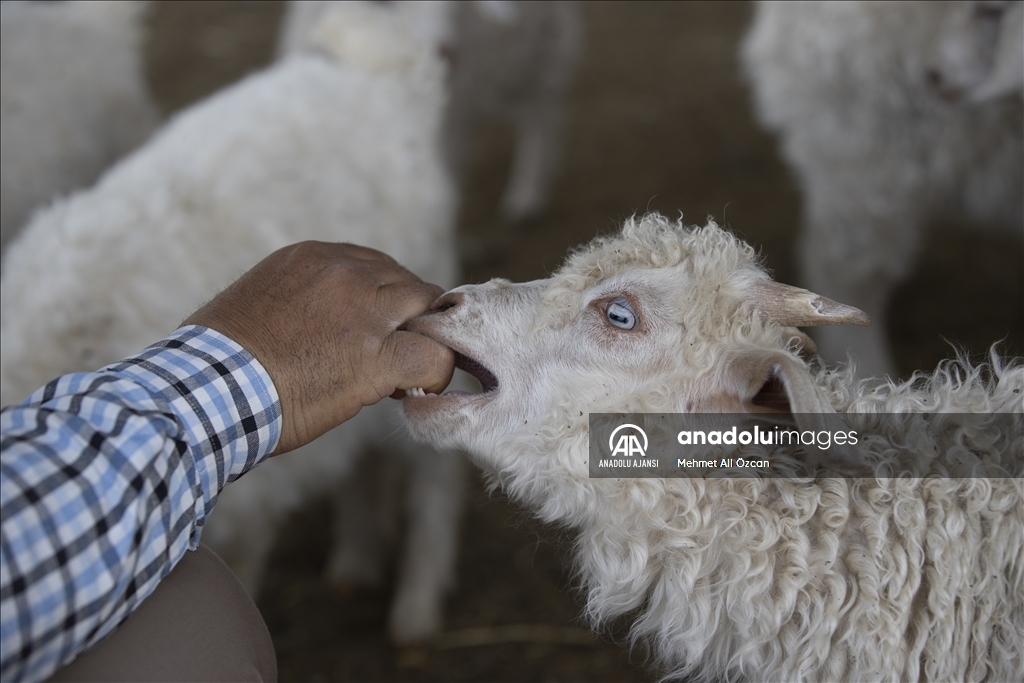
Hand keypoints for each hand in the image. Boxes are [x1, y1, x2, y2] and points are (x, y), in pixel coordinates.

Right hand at [183, 242, 453, 454]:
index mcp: (313, 257)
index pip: (376, 267)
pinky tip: (412, 390)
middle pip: (409, 284)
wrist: (203, 392)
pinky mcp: (376, 356)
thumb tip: (311, 323)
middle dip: (410, 318)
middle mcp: (344, 274)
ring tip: (406, 373)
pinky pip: (433, 356)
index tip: (371, 332)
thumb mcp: (256, 301)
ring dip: (424, 341)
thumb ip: (298, 299)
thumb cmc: (215, 361)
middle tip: (396, 354)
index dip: (383, 303)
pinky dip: (434, 374)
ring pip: (428, 312)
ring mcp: (364, 312)